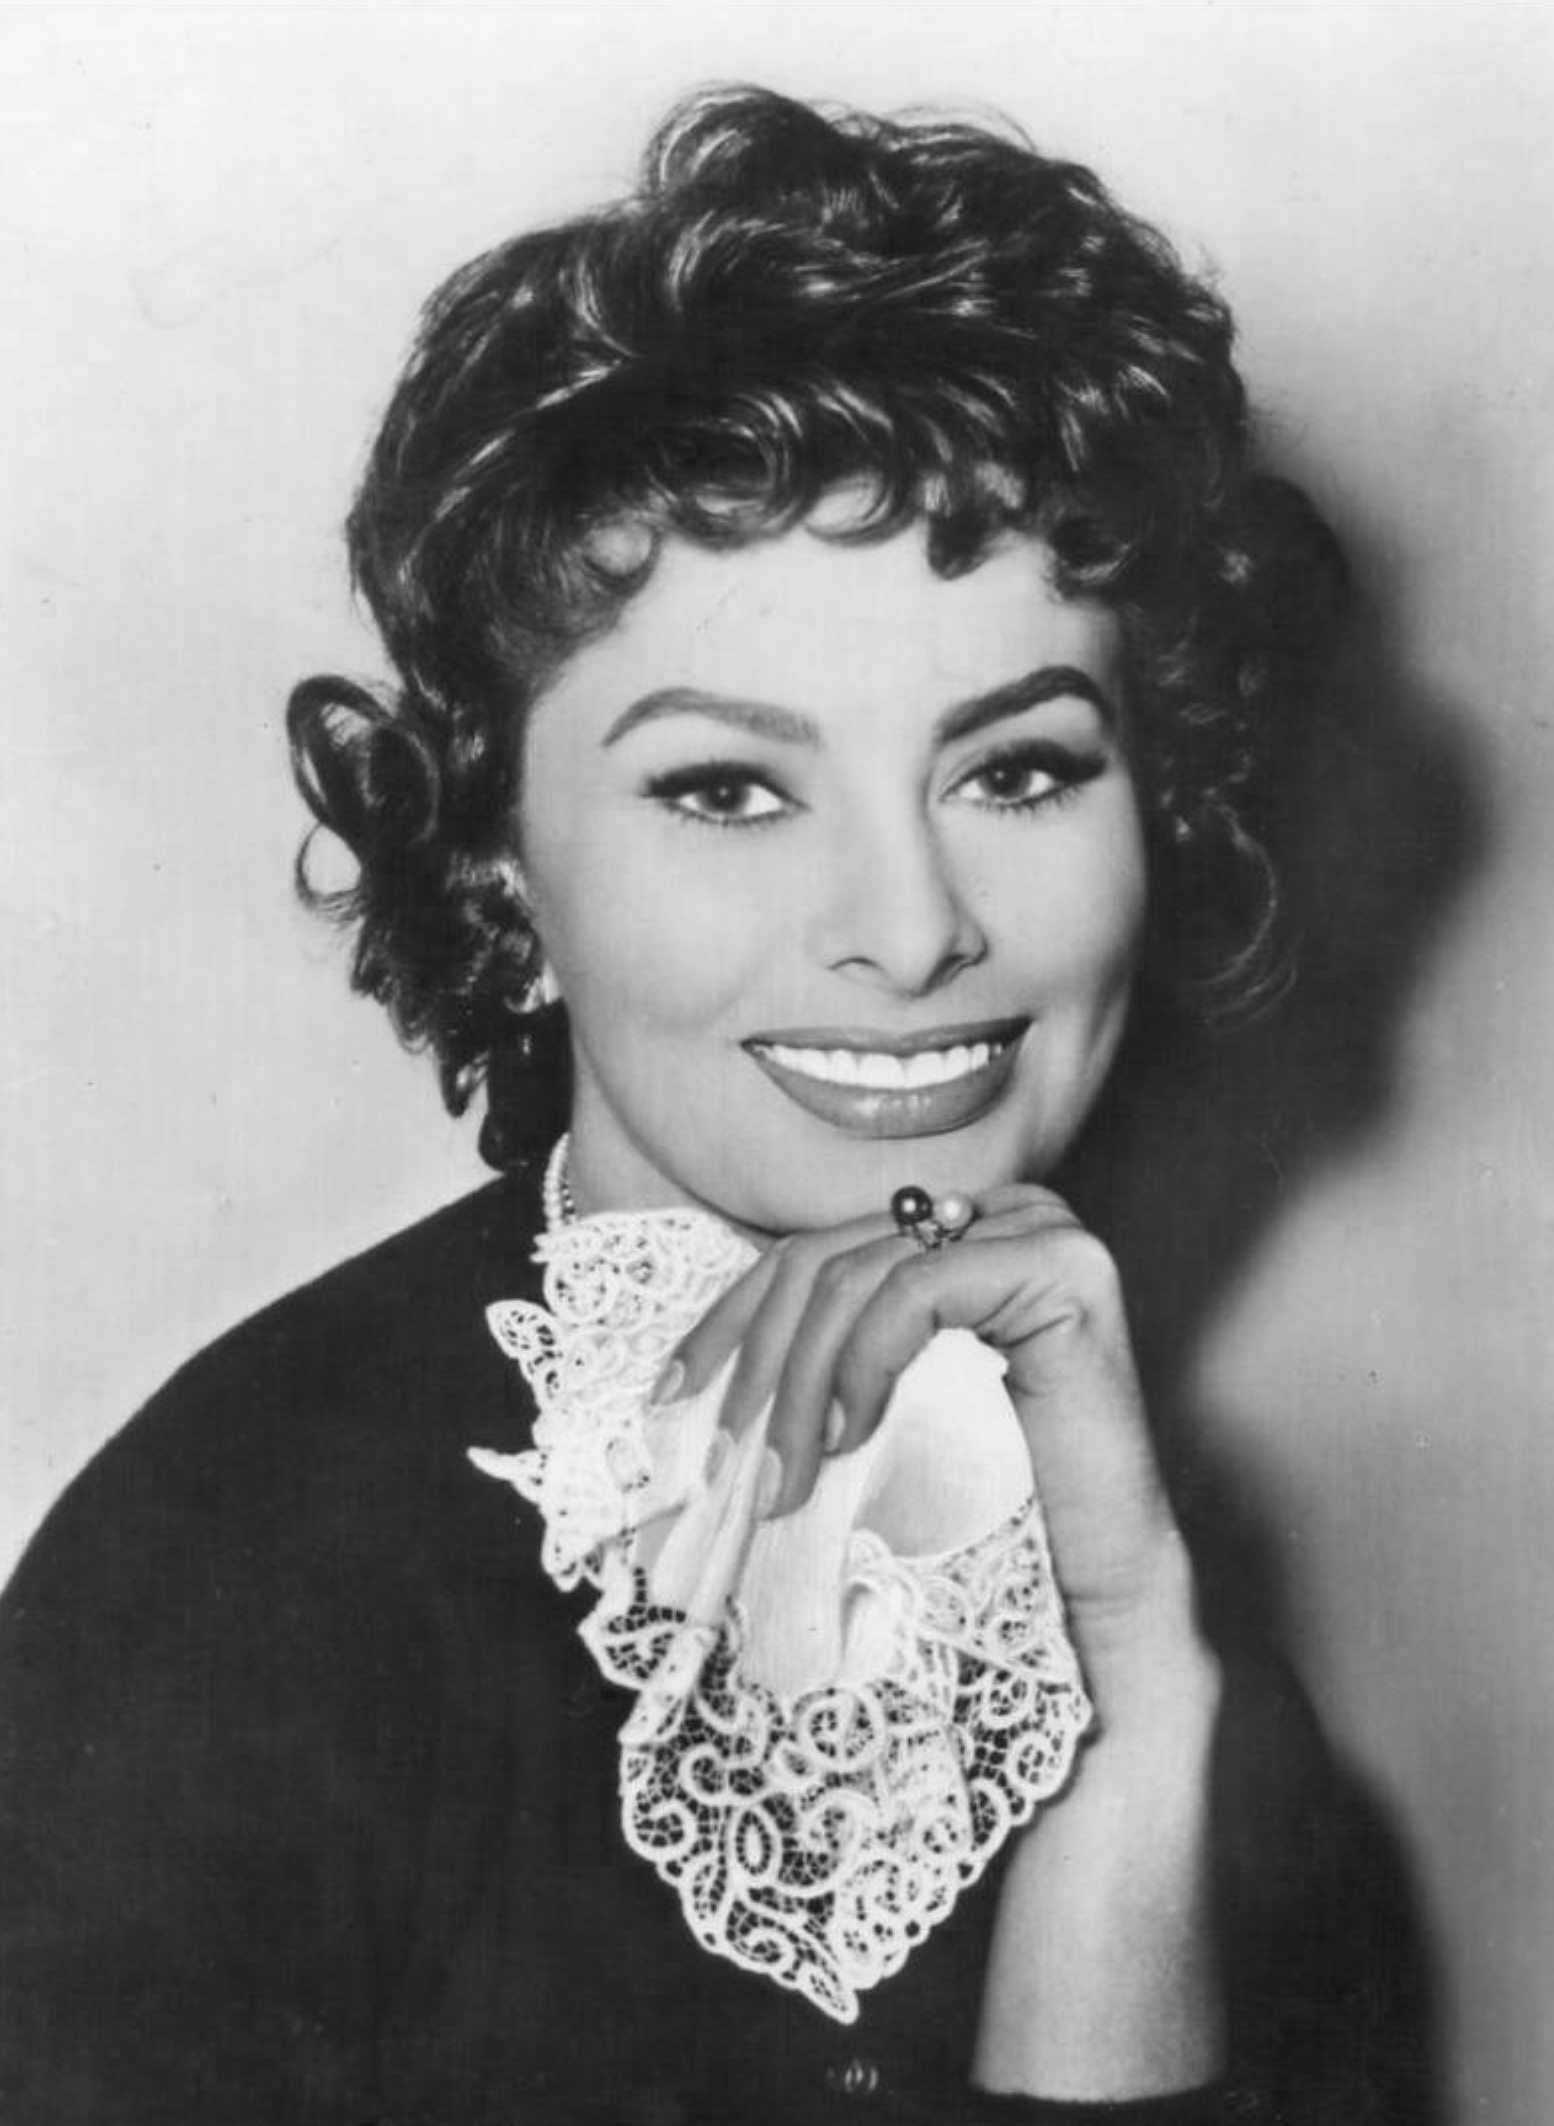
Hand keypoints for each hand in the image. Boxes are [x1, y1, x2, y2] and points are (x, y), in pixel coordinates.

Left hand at [660, 1185, 1195, 1686]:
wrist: (1089, 1599)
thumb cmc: (972, 1518)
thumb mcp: (864, 1422)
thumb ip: (807, 1370)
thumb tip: (672, 1381)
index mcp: (948, 1236)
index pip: (807, 1255)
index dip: (727, 1322)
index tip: (669, 1399)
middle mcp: (994, 1215)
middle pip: (823, 1260)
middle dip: (756, 1365)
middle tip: (724, 1466)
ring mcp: (1037, 1230)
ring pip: (856, 1276)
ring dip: (798, 1384)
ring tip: (782, 1478)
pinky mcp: (1067, 1267)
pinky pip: (919, 1289)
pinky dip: (864, 1362)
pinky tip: (848, 1437)